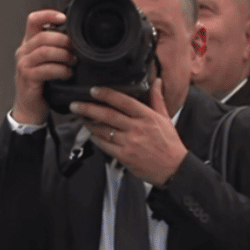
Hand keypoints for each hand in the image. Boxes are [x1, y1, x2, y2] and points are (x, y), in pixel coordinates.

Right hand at [11, 10, 73, 125]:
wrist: (29, 108)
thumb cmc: (41, 85)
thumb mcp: (47, 62)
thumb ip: (55, 49)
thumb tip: (75, 38)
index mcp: (28, 44)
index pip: (33, 20)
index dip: (48, 15)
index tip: (63, 18)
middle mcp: (24, 52)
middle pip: (43, 36)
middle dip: (63, 40)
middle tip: (75, 48)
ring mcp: (24, 65)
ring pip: (45, 51)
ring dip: (63, 55)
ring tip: (72, 61)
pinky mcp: (28, 78)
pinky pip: (46, 69)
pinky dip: (60, 70)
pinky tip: (67, 73)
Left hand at [70, 77, 187, 185]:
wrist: (173, 168)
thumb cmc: (169, 143)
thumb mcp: (165, 118)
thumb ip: (157, 98)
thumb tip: (156, 81)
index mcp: (147, 116)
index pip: (123, 101)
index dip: (106, 94)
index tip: (93, 90)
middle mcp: (137, 128)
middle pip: (107, 114)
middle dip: (88, 108)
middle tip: (76, 104)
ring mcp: (129, 142)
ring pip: (103, 130)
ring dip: (89, 123)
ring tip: (81, 118)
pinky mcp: (124, 156)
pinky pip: (105, 145)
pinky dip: (95, 138)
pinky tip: (91, 134)